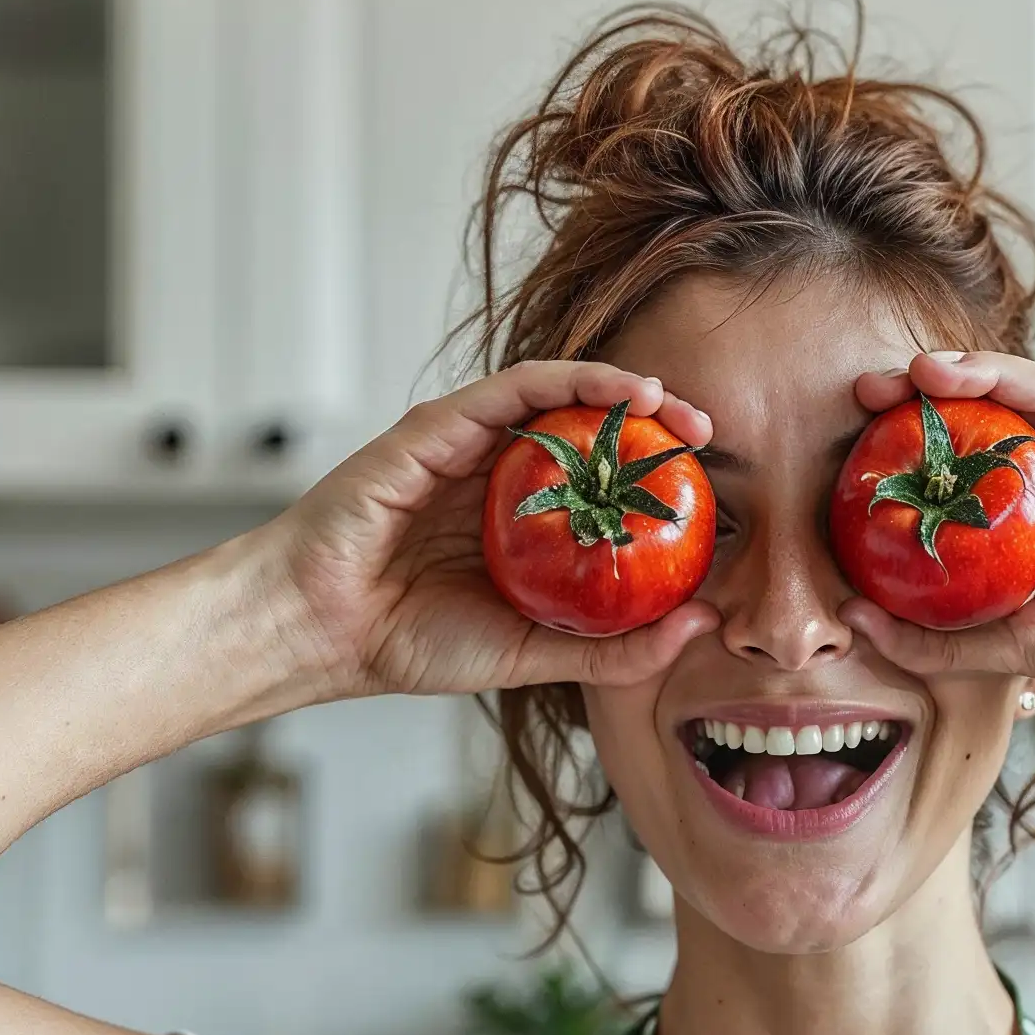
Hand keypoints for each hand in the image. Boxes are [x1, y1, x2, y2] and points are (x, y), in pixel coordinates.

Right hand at [266, 361, 721, 699]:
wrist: (321, 632)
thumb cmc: (410, 643)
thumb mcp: (535, 655)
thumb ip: (614, 645)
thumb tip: (704, 627)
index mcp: (519, 523)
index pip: (601, 485)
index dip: (656, 477)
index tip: (714, 487)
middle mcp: (497, 475)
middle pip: (587, 432)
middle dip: (653, 425)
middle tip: (708, 435)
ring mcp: (467, 445)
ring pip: (558, 398)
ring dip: (624, 393)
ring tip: (676, 409)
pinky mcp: (438, 426)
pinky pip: (514, 389)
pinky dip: (572, 379)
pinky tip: (623, 390)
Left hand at [833, 352, 1034, 715]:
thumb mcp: (1024, 650)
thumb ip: (943, 639)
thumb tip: (856, 621)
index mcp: (1031, 534)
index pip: (952, 489)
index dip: (898, 475)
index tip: (839, 473)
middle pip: (971, 435)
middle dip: (908, 417)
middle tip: (850, 405)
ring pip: (1005, 399)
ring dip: (942, 383)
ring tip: (885, 382)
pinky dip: (995, 373)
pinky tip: (943, 373)